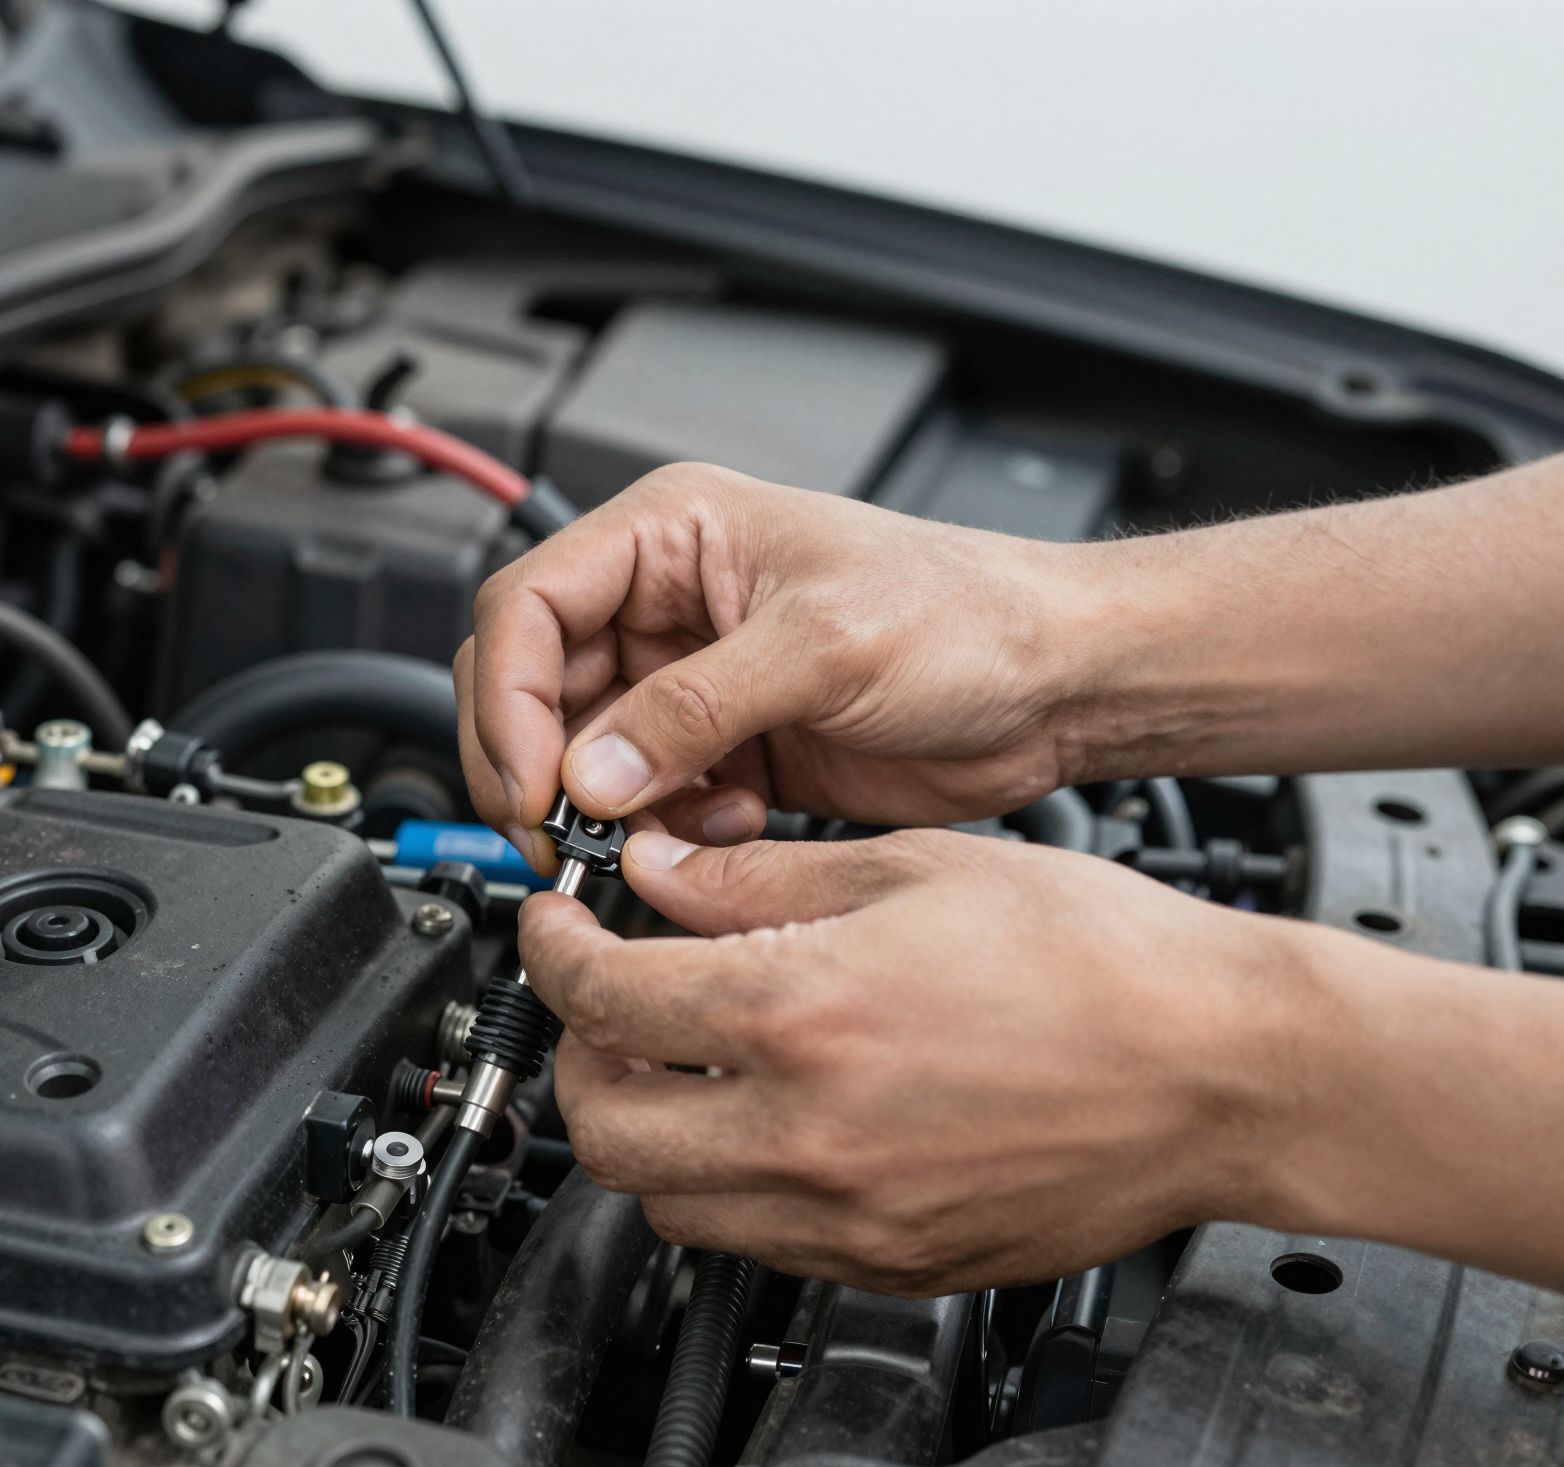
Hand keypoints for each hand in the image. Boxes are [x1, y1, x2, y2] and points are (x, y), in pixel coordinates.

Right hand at [457, 463, 1095, 869]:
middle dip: (538, 764)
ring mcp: (691, 681)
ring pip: (583, 753)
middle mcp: (667, 603)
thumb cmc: (968, 616)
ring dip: (605, 805)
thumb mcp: (823, 646)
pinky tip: (728, 820)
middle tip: (555, 835)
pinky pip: (645, 797)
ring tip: (658, 830)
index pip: (527, 606)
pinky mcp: (722, 747)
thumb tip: (588, 773)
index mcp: (672, 534)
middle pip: (535, 685)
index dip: (508, 697)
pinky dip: (663, 826)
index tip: (532, 780)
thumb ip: (694, 711)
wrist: (1055, 686)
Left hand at [525, 829, 1305, 1292]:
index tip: (555, 930)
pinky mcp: (892, 1265)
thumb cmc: (1101, 958)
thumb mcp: (913, 869)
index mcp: (804, 1015)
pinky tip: (769, 1118)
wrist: (1227, 1068)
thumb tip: (658, 878)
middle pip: (604, 1130)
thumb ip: (756, 883)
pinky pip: (757, 1241)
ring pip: (667, 1204)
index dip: (552, 952)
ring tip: (684, 1065)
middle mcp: (811, 1133)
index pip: (604, 999)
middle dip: (578, 1058)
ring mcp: (851, 1217)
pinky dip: (728, 1185)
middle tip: (606, 1005)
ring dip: (647, 1129)